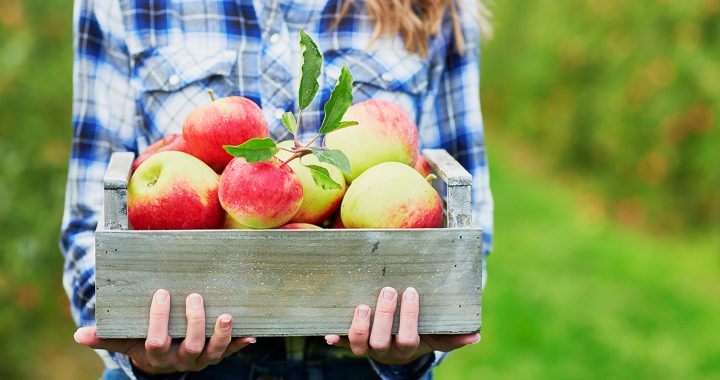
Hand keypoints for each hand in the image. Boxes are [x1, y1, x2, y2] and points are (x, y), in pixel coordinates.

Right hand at [74, 289, 255, 373]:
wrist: (163, 361)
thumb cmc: (143, 342)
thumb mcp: (125, 339)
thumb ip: (106, 336)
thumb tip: (79, 334)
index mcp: (156, 355)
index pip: (156, 341)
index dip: (159, 320)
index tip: (162, 294)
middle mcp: (180, 360)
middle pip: (189, 347)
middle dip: (194, 323)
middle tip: (195, 297)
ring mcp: (201, 359)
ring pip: (213, 352)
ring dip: (222, 335)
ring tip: (226, 315)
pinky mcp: (217, 355)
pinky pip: (231, 352)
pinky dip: (240, 343)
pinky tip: (251, 334)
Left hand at [324, 287, 478, 364]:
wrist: (395, 344)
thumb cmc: (419, 333)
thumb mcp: (435, 335)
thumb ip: (453, 336)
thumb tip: (475, 335)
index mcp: (406, 348)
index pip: (409, 338)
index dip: (409, 317)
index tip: (411, 291)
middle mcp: (384, 350)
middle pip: (381, 341)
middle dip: (384, 317)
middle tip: (387, 291)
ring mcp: (365, 346)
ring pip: (358, 344)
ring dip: (358, 327)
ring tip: (361, 306)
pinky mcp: (350, 340)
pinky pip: (340, 341)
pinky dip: (334, 337)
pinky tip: (328, 332)